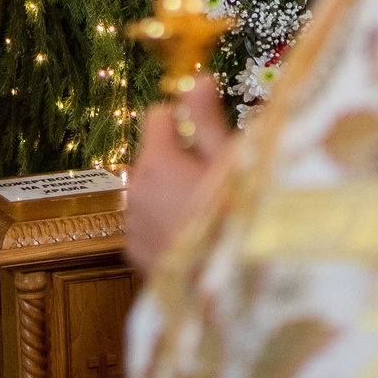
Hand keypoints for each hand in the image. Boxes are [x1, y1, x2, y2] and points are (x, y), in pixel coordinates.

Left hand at [123, 77, 233, 278]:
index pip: (158, 114)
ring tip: (215, 216)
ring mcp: (135, 229)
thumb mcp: (235, 166)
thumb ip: (208, 121)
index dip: (186, 120)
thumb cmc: (243, 225)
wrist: (236, 298)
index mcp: (157, 164)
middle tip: (223, 183)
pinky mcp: (139, 260)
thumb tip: (197, 79)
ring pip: (152, 192)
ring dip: (174, 195)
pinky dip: (169, 226)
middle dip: (182, 160)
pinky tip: (201, 241)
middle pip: (155, 156)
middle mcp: (136, 193)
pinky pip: (151, 226)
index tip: (212, 136)